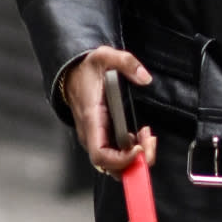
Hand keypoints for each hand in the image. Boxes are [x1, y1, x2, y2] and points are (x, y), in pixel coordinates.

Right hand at [61, 45, 156, 177]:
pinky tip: (142, 136)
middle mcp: (92, 133)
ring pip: (114, 161)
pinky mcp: (102, 135)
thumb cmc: (86, 69)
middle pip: (110, 165)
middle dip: (134, 162)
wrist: (71, 73)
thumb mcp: (105, 56)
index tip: (138, 149)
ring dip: (135, 156)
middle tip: (150, 144)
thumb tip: (144, 77)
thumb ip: (126, 62)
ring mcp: (96, 136)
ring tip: (148, 137)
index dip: (120, 159)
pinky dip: (132, 150)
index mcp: (92, 119)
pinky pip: (116, 152)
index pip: (100, 154)